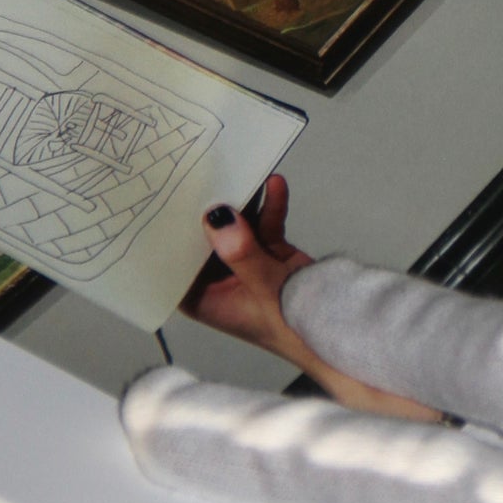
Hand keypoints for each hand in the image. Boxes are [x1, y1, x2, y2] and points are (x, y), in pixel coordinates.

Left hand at [180, 175, 439, 421]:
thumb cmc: (294, 329)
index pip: (174, 261)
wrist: (339, 332)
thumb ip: (242, 253)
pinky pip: (264, 223)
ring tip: (241, 170)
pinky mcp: (269, 253)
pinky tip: (274, 186)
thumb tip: (217, 219)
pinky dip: (270, 206)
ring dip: (242, 201)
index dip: (166, 232)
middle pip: (204, 237)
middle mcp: (218, 281)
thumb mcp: (264, 289)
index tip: (163, 199)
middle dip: (206, 209)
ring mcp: (244, 265)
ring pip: (236, 225)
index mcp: (202, 299)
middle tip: (202, 173)